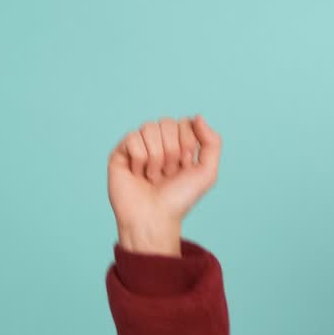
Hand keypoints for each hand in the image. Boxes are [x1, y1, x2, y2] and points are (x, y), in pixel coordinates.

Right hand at [107, 115, 221, 236]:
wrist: (155, 218)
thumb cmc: (179, 199)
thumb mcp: (207, 173)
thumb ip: (212, 142)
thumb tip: (197, 116)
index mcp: (178, 143)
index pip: (185, 122)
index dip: (187, 144)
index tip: (184, 166)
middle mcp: (158, 142)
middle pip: (167, 123)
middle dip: (171, 152)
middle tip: (167, 174)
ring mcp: (139, 145)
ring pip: (149, 128)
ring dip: (156, 158)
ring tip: (153, 176)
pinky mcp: (121, 152)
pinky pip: (132, 138)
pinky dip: (139, 160)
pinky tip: (138, 174)